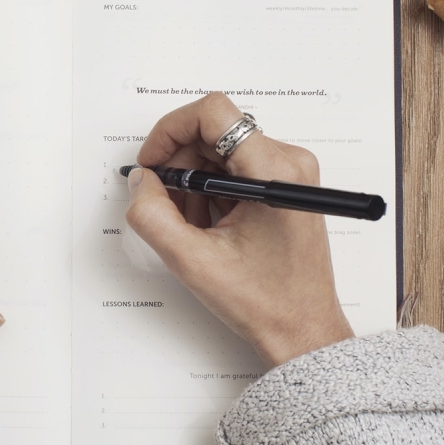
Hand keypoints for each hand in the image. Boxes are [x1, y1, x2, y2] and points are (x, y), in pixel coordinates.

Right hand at [125, 93, 352, 367]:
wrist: (303, 331)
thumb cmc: (265, 301)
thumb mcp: (193, 261)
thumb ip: (153, 215)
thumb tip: (140, 180)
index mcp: (274, 171)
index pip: (213, 113)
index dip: (171, 130)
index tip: (152, 162)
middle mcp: (288, 162)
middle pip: (214, 131)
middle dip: (180, 164)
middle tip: (164, 203)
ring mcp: (289, 173)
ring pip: (221, 151)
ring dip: (194, 181)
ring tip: (192, 225)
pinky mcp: (285, 185)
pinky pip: (234, 168)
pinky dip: (211, 191)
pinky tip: (209, 227)